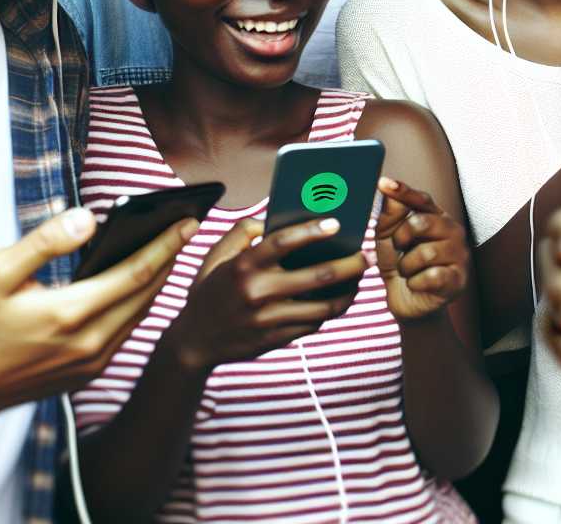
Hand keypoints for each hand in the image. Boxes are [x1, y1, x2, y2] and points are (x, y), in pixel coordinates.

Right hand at [0, 206, 194, 411]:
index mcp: (70, 313)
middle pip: (149, 293)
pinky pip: (128, 331)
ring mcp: (94, 361)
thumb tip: (87, 219)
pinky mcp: (91, 372)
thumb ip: (45, 243)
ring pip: (142, 314)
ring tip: (170, 250)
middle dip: (171, 258)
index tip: (190, 222)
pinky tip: (141, 283)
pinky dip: (140, 304)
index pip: (137, 272)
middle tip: (188, 228)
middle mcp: (91, 342)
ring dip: (159, 281)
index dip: (168, 245)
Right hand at [166, 217, 366, 371]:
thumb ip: (243, 231)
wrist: (194, 341)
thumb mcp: (216, 256)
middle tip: (366, 256)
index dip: (312, 231)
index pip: (283, 242)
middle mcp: (256, 292)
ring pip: (323, 306)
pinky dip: (329, 311)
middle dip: (349, 265)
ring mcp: (267, 319)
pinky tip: (339, 299)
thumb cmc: (210, 290)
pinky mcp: (275, 339)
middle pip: (317, 276)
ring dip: (348, 292)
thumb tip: (275, 219)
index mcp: (243, 266)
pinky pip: (313, 324)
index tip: (337, 223)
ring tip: (358, 280)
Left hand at [374, 177, 469, 321]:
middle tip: (399, 248)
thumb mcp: (387, 239)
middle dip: (401, 238)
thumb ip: (388, 215)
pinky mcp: (459, 280)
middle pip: (423, 223)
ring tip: (408, 271)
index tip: (384, 184)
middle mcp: (453, 232)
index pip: (421, 199)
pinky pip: (432, 276)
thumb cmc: (401, 264)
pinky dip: (415, 282)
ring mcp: (459, 256)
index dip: (403, 191)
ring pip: (426, 253)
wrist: (408, 302)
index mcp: (436, 217)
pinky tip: (416, 284)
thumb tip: (387, 191)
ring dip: (406, 266)